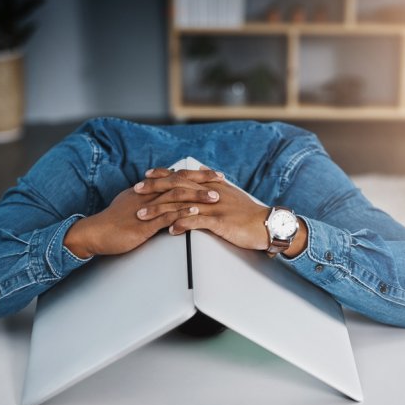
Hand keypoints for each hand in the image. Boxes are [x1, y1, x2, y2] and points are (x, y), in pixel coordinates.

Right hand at [63, 168, 224, 257]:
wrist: (94, 233)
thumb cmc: (112, 223)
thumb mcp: (131, 205)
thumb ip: (147, 200)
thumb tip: (160, 195)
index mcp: (147, 190)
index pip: (175, 176)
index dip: (195, 174)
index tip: (213, 173)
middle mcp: (148, 195)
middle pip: (179, 181)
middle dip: (202, 180)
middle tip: (221, 179)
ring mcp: (146, 209)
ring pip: (175, 198)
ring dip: (197, 197)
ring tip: (215, 197)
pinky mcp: (143, 225)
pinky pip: (165, 217)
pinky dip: (181, 214)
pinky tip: (195, 213)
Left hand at [139, 166, 308, 257]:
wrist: (268, 224)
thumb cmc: (248, 215)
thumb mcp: (229, 198)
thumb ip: (212, 193)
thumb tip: (198, 193)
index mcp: (211, 186)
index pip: (183, 176)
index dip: (164, 175)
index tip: (146, 175)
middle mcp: (211, 192)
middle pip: (178, 186)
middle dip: (155, 188)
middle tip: (136, 191)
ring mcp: (215, 206)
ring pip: (182, 204)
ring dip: (161, 209)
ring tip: (144, 215)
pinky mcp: (221, 221)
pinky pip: (198, 221)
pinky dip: (182, 224)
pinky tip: (169, 229)